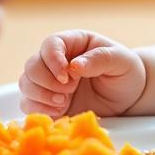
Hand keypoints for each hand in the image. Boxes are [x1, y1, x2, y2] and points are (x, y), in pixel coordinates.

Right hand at [18, 30, 144, 117]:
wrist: (128, 98)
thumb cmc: (125, 72)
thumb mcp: (120, 61)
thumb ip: (99, 59)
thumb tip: (75, 65)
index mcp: (72, 43)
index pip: (50, 44)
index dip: (52, 60)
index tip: (66, 76)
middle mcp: (56, 61)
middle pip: (32, 65)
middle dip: (47, 82)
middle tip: (69, 91)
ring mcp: (49, 82)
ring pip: (26, 84)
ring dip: (42, 96)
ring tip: (64, 102)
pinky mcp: (47, 102)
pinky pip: (28, 104)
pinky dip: (39, 109)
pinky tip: (59, 110)